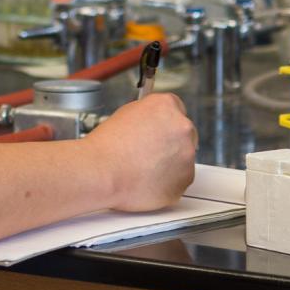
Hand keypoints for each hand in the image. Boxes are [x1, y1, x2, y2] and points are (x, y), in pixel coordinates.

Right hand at [87, 93, 196, 211]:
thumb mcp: (126, 114)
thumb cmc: (107, 146)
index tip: (159, 134)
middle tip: (149, 154)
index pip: (177, 110)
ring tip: (144, 170)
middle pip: (185, 135)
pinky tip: (147, 181)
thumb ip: (149, 116)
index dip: (165, 124)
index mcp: (167, 106)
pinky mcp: (185, 179)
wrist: (102, 171)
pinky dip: (167, 184)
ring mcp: (187, 154)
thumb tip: (154, 124)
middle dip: (171, 144)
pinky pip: (179, 181)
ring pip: (183, 160)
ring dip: (170, 165)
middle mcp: (182, 127)